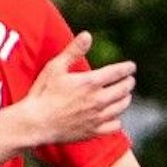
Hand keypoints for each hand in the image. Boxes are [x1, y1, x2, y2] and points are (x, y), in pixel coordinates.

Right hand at [19, 32, 135, 144]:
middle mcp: (98, 100)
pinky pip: (114, 126)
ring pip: (122, 107)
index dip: (127, 68)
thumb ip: (73, 51)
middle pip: (124, 89)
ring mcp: (96, 117)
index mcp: (90, 82)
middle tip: (129, 80)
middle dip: (129, 82)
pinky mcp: (92, 131)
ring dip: (125, 99)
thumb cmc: (43, 93)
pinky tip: (113, 117)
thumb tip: (87, 35)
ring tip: (124, 96)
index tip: (131, 67)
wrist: (35, 123)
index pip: (118, 72)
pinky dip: (117, 120)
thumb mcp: (55, 67)